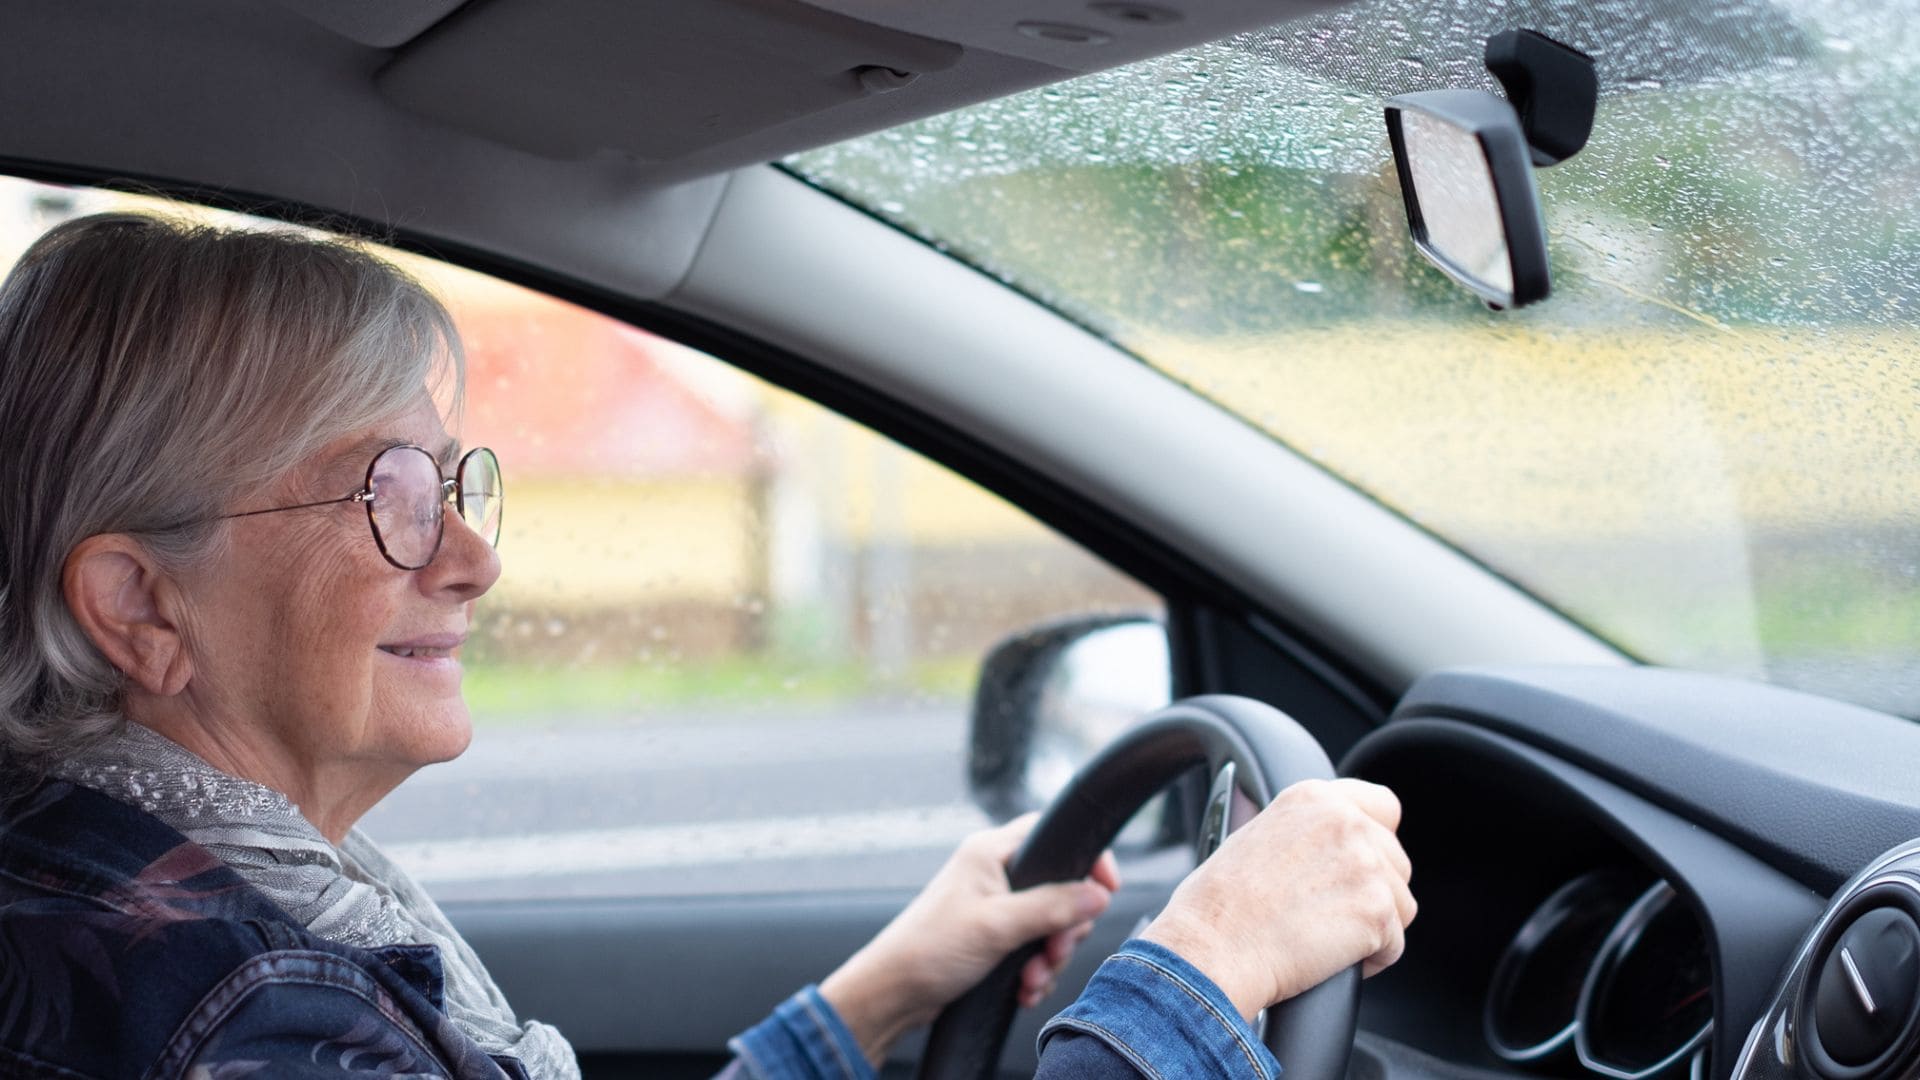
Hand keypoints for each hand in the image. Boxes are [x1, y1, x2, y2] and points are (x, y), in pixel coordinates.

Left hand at [819, 813, 1120, 1065]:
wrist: (893, 993)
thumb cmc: (928, 949)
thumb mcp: (997, 926)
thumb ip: (1051, 907)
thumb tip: (1098, 895)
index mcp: (991, 852)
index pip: (1053, 834)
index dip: (1086, 858)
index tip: (1107, 888)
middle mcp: (995, 873)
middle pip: (1061, 887)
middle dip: (1065, 928)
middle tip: (1054, 950)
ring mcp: (995, 906)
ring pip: (1051, 923)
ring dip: (1050, 956)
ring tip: (1031, 978)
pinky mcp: (994, 937)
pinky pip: (1035, 948)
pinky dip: (1036, 970)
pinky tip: (1024, 989)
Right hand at [1139, 778, 1415, 1020]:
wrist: (1213, 947)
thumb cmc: (1218, 905)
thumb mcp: (1257, 834)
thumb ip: (1306, 830)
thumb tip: (1331, 849)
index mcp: (1314, 797)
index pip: (1383, 806)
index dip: (1377, 840)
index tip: (1360, 865)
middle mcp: (1346, 821)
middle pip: (1396, 861)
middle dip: (1372, 892)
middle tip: (1327, 915)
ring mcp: (1367, 864)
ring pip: (1401, 904)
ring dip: (1374, 928)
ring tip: (1325, 938)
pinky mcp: (1377, 910)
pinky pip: (1394, 945)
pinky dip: (1370, 960)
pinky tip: (1329, 958)